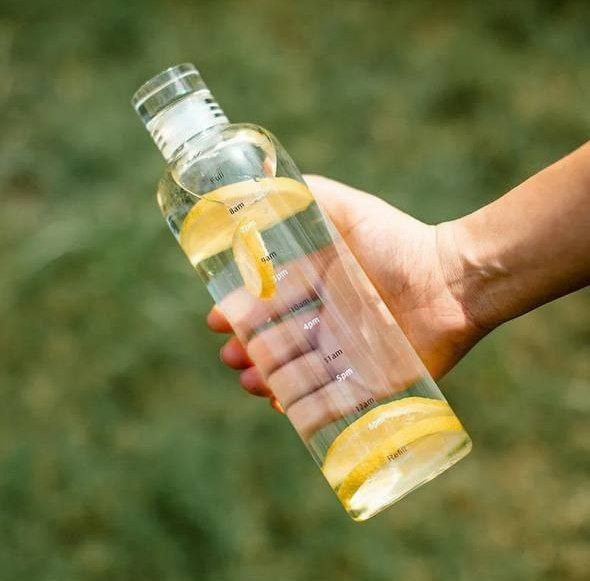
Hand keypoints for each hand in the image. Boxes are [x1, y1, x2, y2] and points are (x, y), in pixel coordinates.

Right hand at [207, 175, 487, 410]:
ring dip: (268, 380)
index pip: (267, 304)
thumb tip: (262, 174)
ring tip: (252, 380)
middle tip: (231, 355)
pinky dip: (303, 408)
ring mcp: (346, 355)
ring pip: (295, 375)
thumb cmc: (400, 243)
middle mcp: (327, 322)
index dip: (239, 312)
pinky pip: (329, 402)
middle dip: (248, 350)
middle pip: (276, 343)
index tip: (218, 319)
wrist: (453, 280)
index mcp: (317, 288)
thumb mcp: (350, 212)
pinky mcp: (368, 383)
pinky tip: (283, 405)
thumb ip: (310, 195)